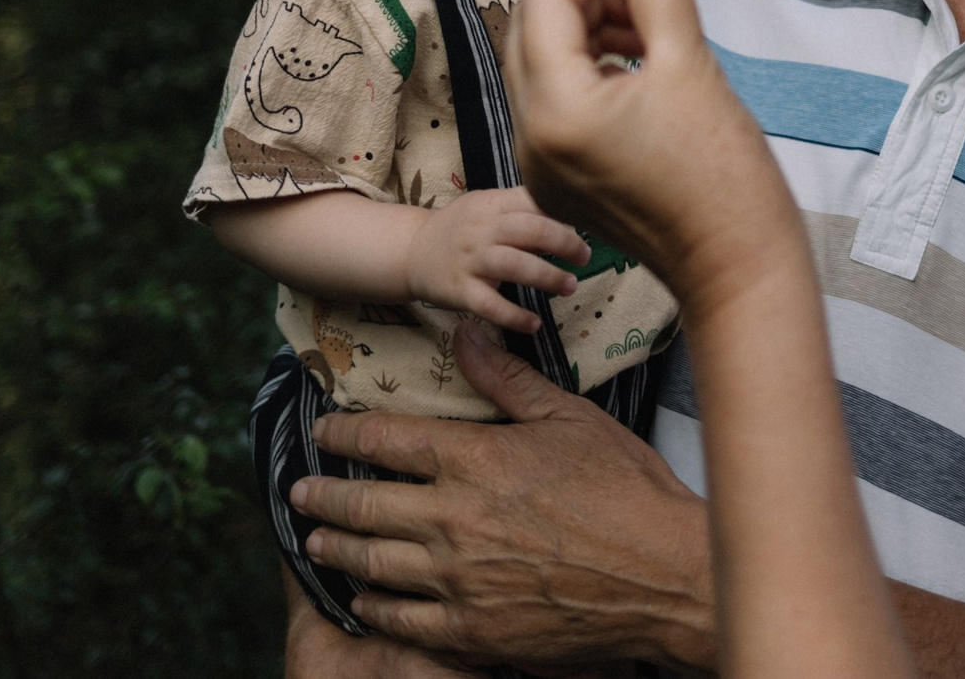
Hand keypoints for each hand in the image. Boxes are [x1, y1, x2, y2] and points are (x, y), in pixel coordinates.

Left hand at [292, 321, 718, 672]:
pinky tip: (363, 598)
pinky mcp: (472, 629)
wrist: (665, 576)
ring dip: (337, 546)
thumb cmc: (627, 490)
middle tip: (299, 490)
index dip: (346, 432)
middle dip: (322, 493)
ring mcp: (458, 579)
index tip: (323, 431)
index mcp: (475, 459)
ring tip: (318, 538)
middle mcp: (453, 519)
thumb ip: (507, 380)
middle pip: (363, 502)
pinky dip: (373, 606)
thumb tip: (464, 335)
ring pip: (371, 561)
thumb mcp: (570, 419)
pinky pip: (401, 619)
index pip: (387, 438)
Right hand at [405, 186, 586, 333]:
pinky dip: (514, 316)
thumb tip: (569, 226)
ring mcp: (470, 260)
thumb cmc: (461, 228)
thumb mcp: (487, 208)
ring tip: (570, 286)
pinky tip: (534, 324)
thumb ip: (523, 214)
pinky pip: (490, 305)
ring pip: (514, 265)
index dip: (561, 210)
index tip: (584, 221)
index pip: (531, 199)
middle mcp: (482, 229)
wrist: (411, 251)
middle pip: (529, 229)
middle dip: (564, 241)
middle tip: (584, 256)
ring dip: (547, 276)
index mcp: (491, 204)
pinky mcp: (460, 290)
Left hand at [505, 0, 799, 309]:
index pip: (547, 1)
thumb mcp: (692, 64)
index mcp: (558, 113)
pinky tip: (641, 63)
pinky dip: (590, 67)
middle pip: (533, 28)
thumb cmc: (725, 175)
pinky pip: (556, 101)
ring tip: (651, 21)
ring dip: (589, 25)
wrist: (737, 268)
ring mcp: (540, 165)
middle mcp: (531, 140)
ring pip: (542, 62)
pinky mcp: (558, 180)